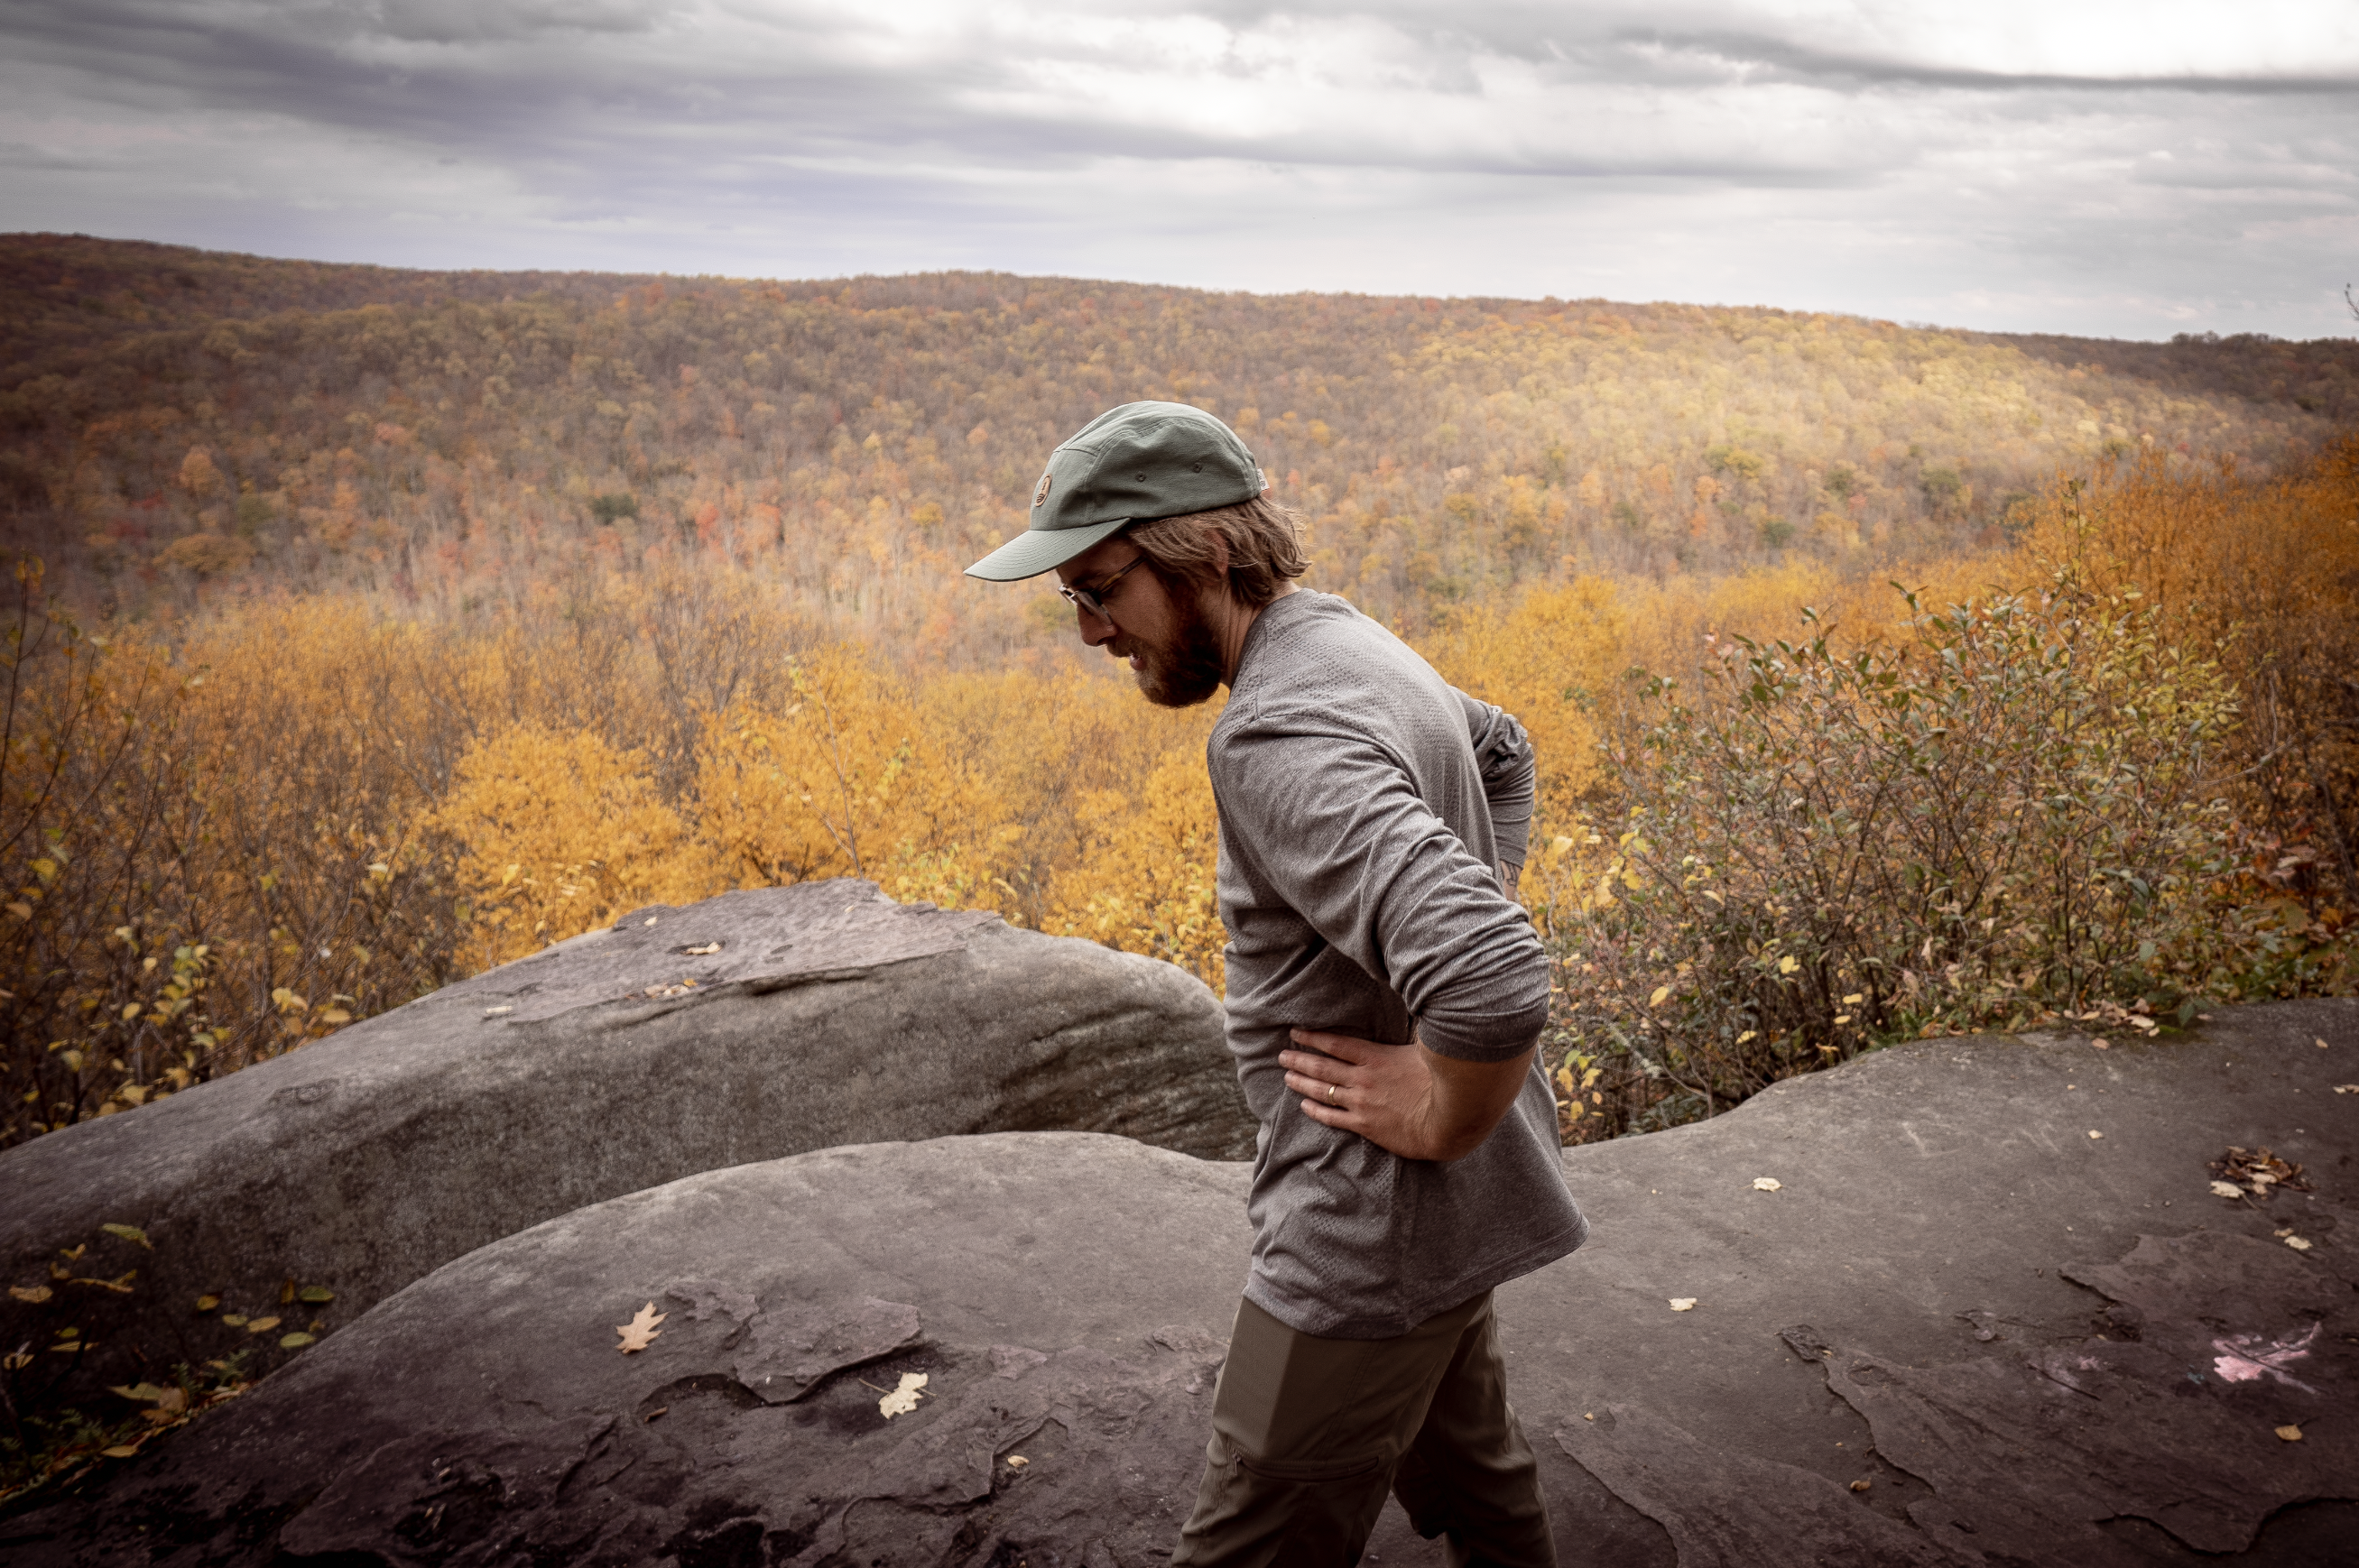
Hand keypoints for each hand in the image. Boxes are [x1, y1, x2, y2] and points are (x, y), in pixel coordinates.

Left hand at [1280, 1028, 1534, 1162]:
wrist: (1448, 1120)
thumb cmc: (1442, 1082)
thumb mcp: (1423, 1049)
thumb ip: (1408, 1035)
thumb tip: (1415, 1011)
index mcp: (1376, 1057)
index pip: (1336, 1044)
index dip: (1313, 1037)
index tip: (1296, 1032)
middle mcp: (1363, 1078)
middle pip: (1322, 1066)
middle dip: (1300, 1060)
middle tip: (1282, 1056)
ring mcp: (1361, 1103)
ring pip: (1322, 1091)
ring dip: (1302, 1083)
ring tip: (1286, 1077)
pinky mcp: (1365, 1125)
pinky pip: (1333, 1117)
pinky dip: (1316, 1110)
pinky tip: (1305, 1106)